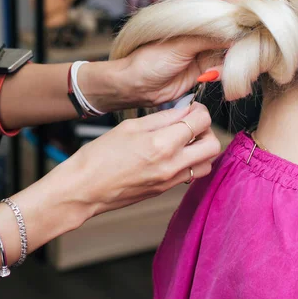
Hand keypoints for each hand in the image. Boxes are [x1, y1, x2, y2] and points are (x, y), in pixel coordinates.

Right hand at [45, 103, 219, 218]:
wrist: (84, 189)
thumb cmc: (99, 156)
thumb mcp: (130, 126)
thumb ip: (161, 118)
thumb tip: (184, 110)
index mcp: (162, 144)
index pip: (200, 122)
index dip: (200, 110)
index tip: (192, 108)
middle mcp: (172, 164)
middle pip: (213, 145)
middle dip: (206, 130)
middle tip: (191, 123)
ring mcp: (170, 180)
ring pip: (206, 163)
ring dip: (201, 149)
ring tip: (183, 140)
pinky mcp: (165, 190)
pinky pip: (190, 175)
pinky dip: (190, 162)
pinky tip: (172, 154)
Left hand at [114, 0, 246, 106]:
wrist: (134, 87)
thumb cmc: (147, 60)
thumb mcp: (181, 44)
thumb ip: (210, 36)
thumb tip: (238, 30)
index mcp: (194, 14)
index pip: (225, 0)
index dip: (242, 5)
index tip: (256, 15)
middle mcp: (202, 29)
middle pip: (235, 25)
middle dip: (246, 34)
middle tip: (255, 44)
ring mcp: (205, 49)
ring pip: (234, 47)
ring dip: (240, 56)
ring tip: (242, 63)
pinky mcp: (205, 69)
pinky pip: (226, 67)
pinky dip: (230, 71)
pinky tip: (225, 75)